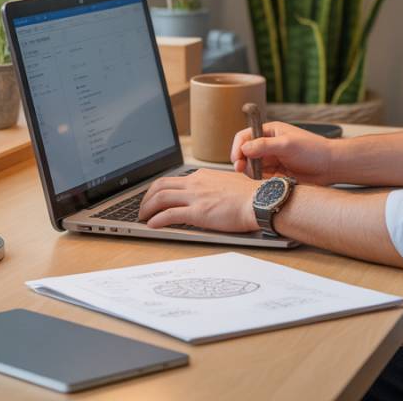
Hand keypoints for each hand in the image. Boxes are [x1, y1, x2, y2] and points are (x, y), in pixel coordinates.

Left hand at [137, 169, 259, 231]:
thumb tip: (209, 194)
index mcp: (202, 176)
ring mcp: (195, 197)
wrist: (260, 201)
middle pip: (160, 186)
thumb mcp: (228, 183)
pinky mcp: (197, 212)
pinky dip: (157, 220)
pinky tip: (152, 226)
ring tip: (142, 218)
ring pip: (160, 198)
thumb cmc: (250, 196)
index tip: (154, 198)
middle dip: (146, 197)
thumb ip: (214, 187)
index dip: (159, 189)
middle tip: (142, 208)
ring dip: (147, 209)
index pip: (173, 179)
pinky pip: (169, 215)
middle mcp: (195, 183)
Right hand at [230, 121, 335, 184]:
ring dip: (250, 172)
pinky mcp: (276, 174)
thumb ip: (265, 146)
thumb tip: (244, 149)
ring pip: (251, 167)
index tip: (237, 159)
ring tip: (256, 177)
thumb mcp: (288, 145)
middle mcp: (268, 145)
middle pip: (245, 153)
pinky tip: (264, 183)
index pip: (245, 136)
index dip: (238, 147)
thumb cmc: (313, 150)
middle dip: (241, 161)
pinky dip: (258, 181)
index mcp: (270, 132)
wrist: (330, 167)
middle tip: (241, 170)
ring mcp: (272, 160)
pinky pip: (260, 178)